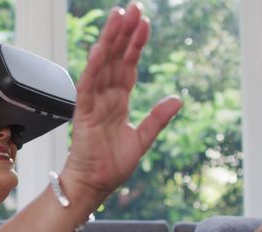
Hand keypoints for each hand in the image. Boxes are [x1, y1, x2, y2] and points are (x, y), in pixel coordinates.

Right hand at [63, 4, 181, 197]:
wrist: (96, 185)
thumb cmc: (112, 165)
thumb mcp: (142, 139)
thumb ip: (158, 118)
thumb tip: (178, 99)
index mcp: (119, 101)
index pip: (128, 66)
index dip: (136, 45)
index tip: (143, 23)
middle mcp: (105, 97)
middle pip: (116, 58)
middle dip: (123, 33)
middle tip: (131, 8)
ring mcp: (94, 103)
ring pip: (102, 66)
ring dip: (110, 41)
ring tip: (117, 17)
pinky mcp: (84, 114)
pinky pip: (88, 87)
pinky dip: (93, 68)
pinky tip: (99, 50)